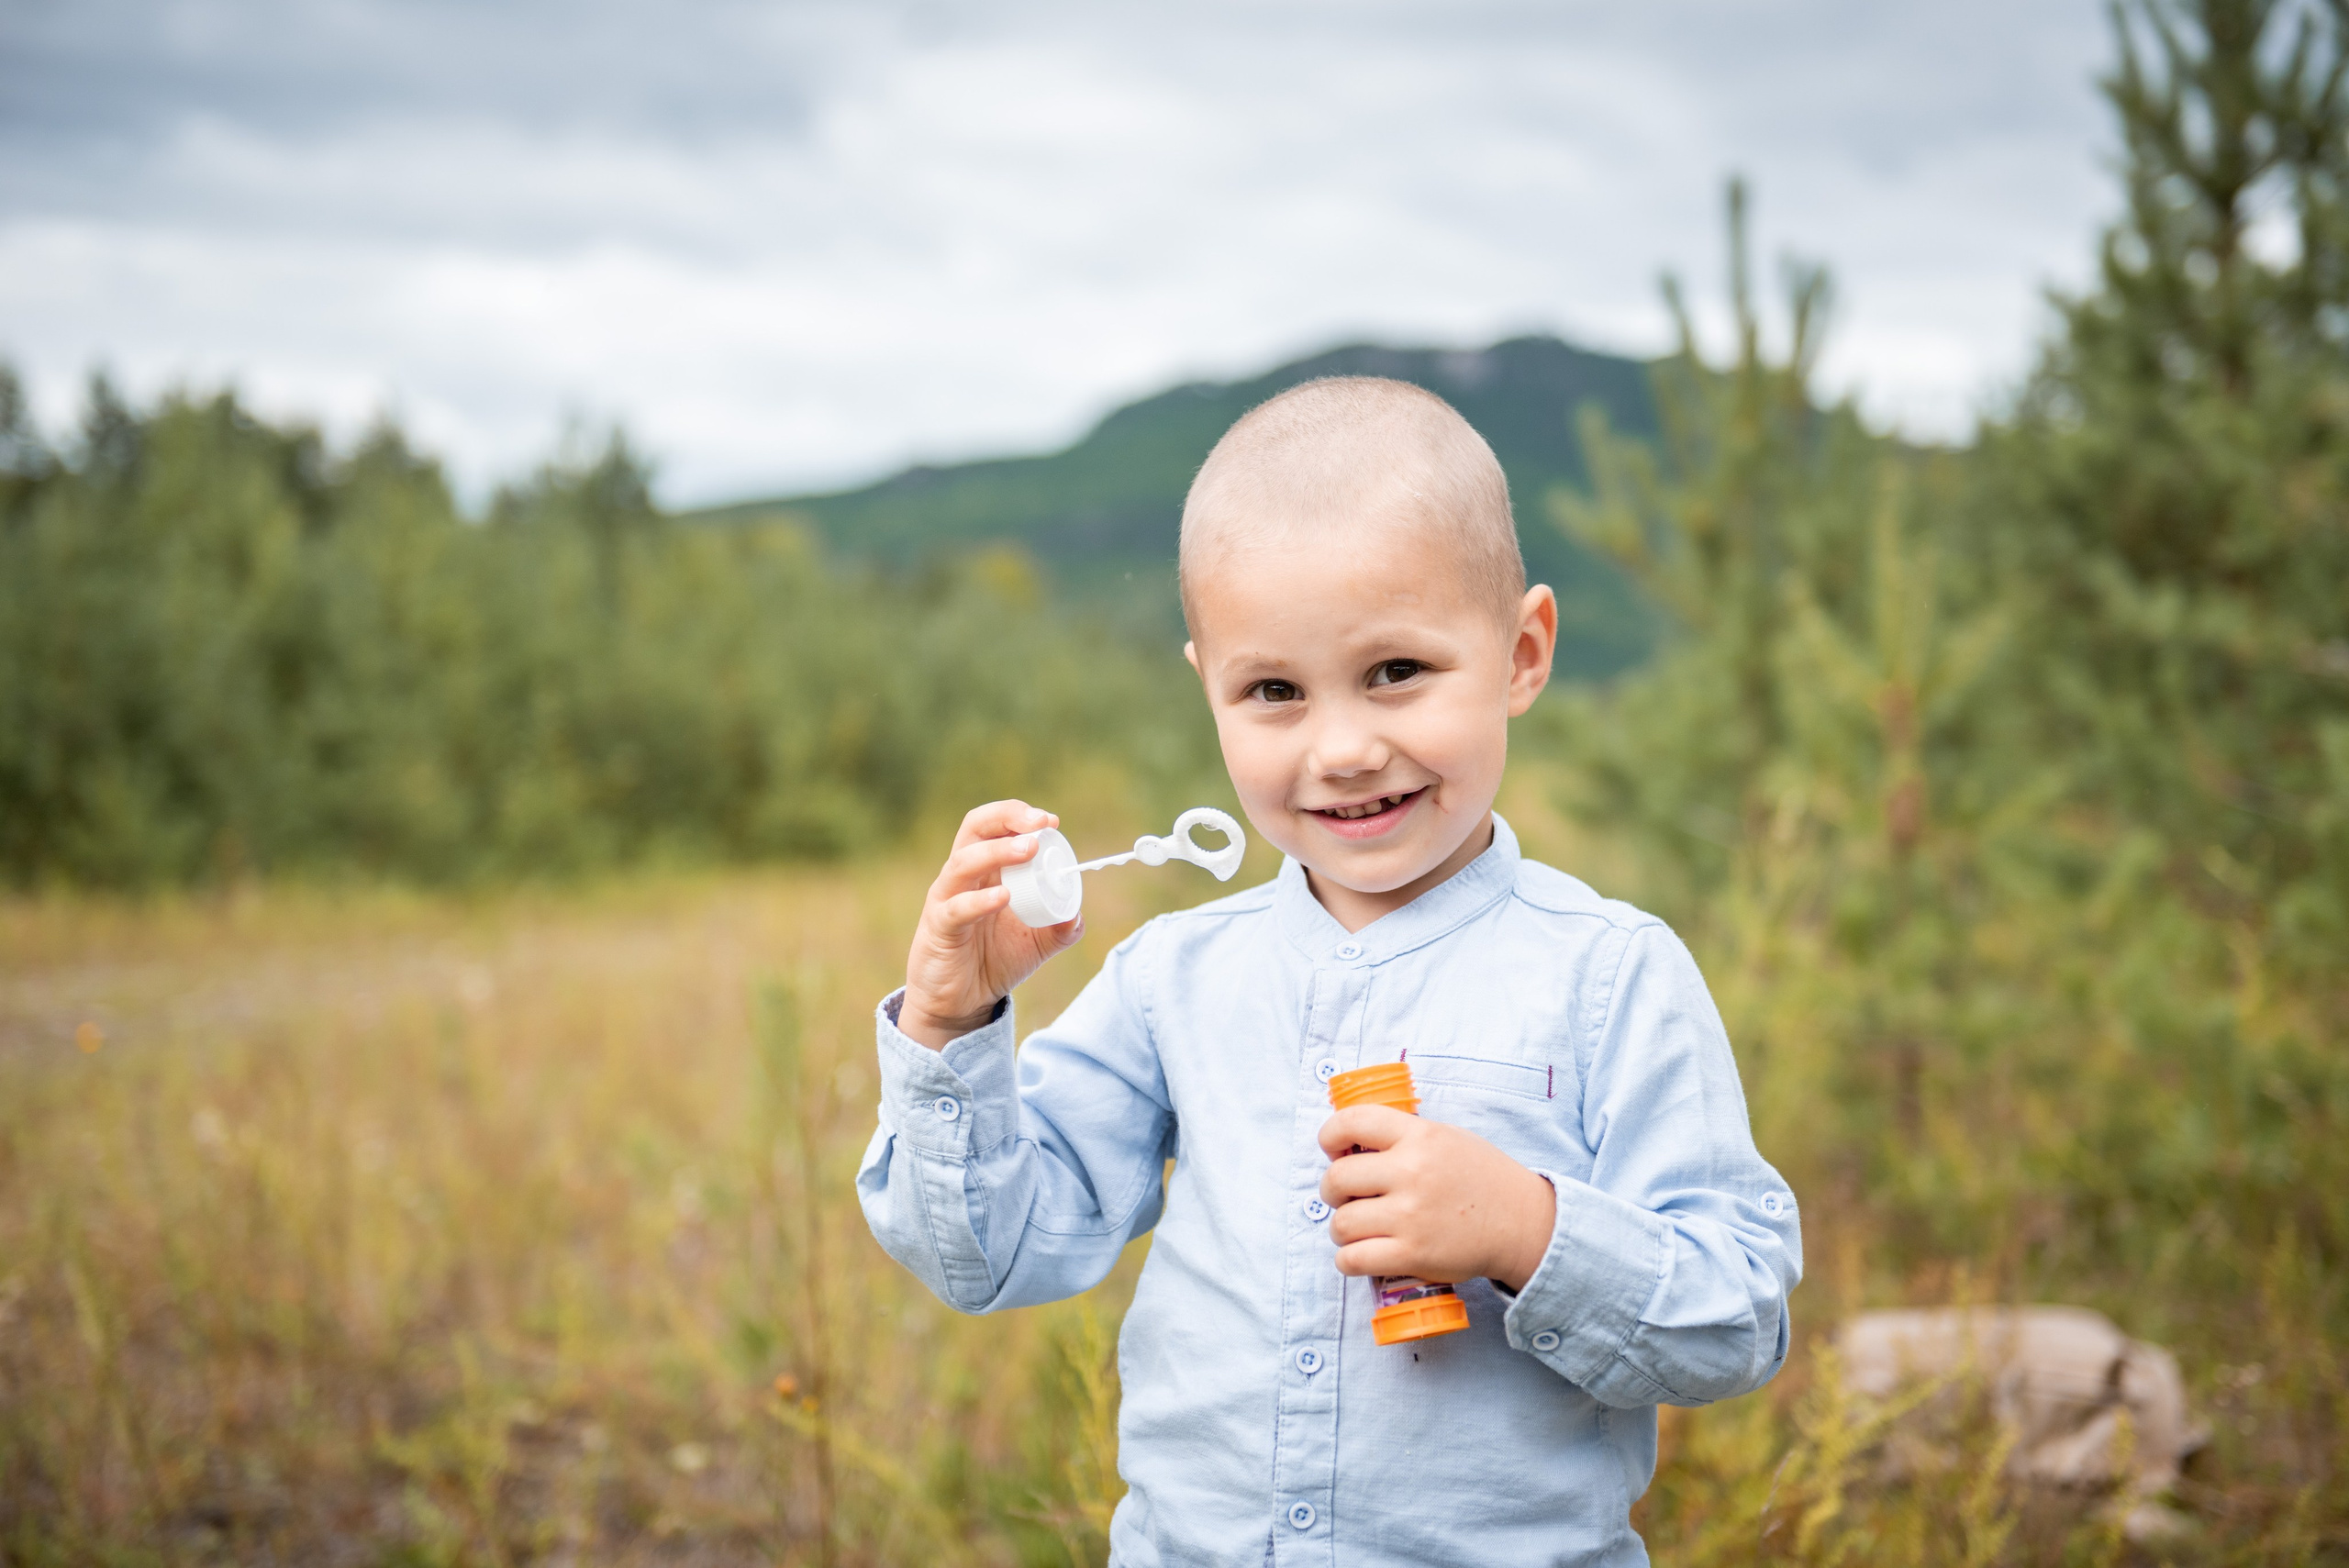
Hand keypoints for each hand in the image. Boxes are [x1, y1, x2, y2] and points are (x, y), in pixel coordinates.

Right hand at [901, 800, 1084, 1047]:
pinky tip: (1004, 898)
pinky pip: (956, 908)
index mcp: (985, 871)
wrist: (961, 1004)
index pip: (995, 826)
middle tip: (1040, 824)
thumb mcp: (1035, 943)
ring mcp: (946, 899)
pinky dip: (980, 900)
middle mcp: (962, 876)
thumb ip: (1060, 927)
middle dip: (1008, 818)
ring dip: (998, 851)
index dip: (1020, 816)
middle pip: (975, 829)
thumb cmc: (993, 962)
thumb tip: (1078, 914)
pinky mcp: (938, 928)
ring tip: (1029, 849)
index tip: (1050, 822)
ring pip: (964, 862)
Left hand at [1317, 1106, 1556, 1292]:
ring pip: (1341, 1223)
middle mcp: (1412, 1172)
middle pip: (1337, 1178)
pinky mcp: (1413, 1255)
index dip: (1330, 1135)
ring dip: (1341, 1229)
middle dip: (1331, 1190)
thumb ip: (1403, 1136)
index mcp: (1420, 1136)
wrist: (1522, 1223)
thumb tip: (1352, 1145)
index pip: (1352, 1121)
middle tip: (1344, 1197)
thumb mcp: (1447, 1137)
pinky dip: (1348, 1260)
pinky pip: (1352, 1259)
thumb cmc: (1482, 1179)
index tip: (1333, 1150)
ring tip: (1358, 1229)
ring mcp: (1410, 1217)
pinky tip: (1360, 1254)